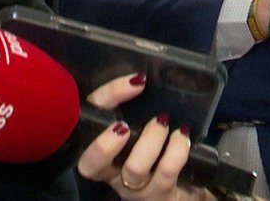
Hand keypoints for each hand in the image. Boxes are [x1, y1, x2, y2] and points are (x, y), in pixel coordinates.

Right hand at [77, 75, 211, 200]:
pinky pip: (165, 173)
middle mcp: (110, 172)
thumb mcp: (138, 133)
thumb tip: (143, 80)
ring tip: (163, 124)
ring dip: (150, 142)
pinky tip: (181, 138)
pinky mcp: (157, 196)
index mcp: (100, 147)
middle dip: (104, 144)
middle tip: (124, 126)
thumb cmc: (155, 155)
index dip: (108, 98)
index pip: (88, 119)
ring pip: (133, 168)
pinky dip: (175, 151)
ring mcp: (133, 188)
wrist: (181, 190)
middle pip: (92, 163)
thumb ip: (132, 113)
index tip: (136, 82)